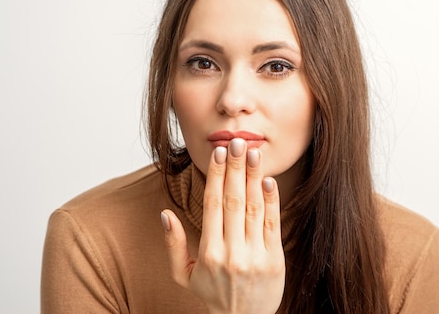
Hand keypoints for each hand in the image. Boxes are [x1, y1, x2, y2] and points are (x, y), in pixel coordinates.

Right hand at [161, 138, 284, 313]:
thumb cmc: (212, 295)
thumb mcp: (184, 275)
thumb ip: (174, 245)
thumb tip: (164, 214)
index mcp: (209, 253)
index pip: (212, 205)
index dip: (216, 176)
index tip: (219, 154)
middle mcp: (232, 252)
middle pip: (233, 200)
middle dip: (236, 168)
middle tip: (238, 142)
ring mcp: (255, 256)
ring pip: (253, 208)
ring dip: (253, 177)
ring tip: (254, 153)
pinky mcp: (274, 259)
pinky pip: (272, 224)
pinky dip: (271, 201)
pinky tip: (267, 181)